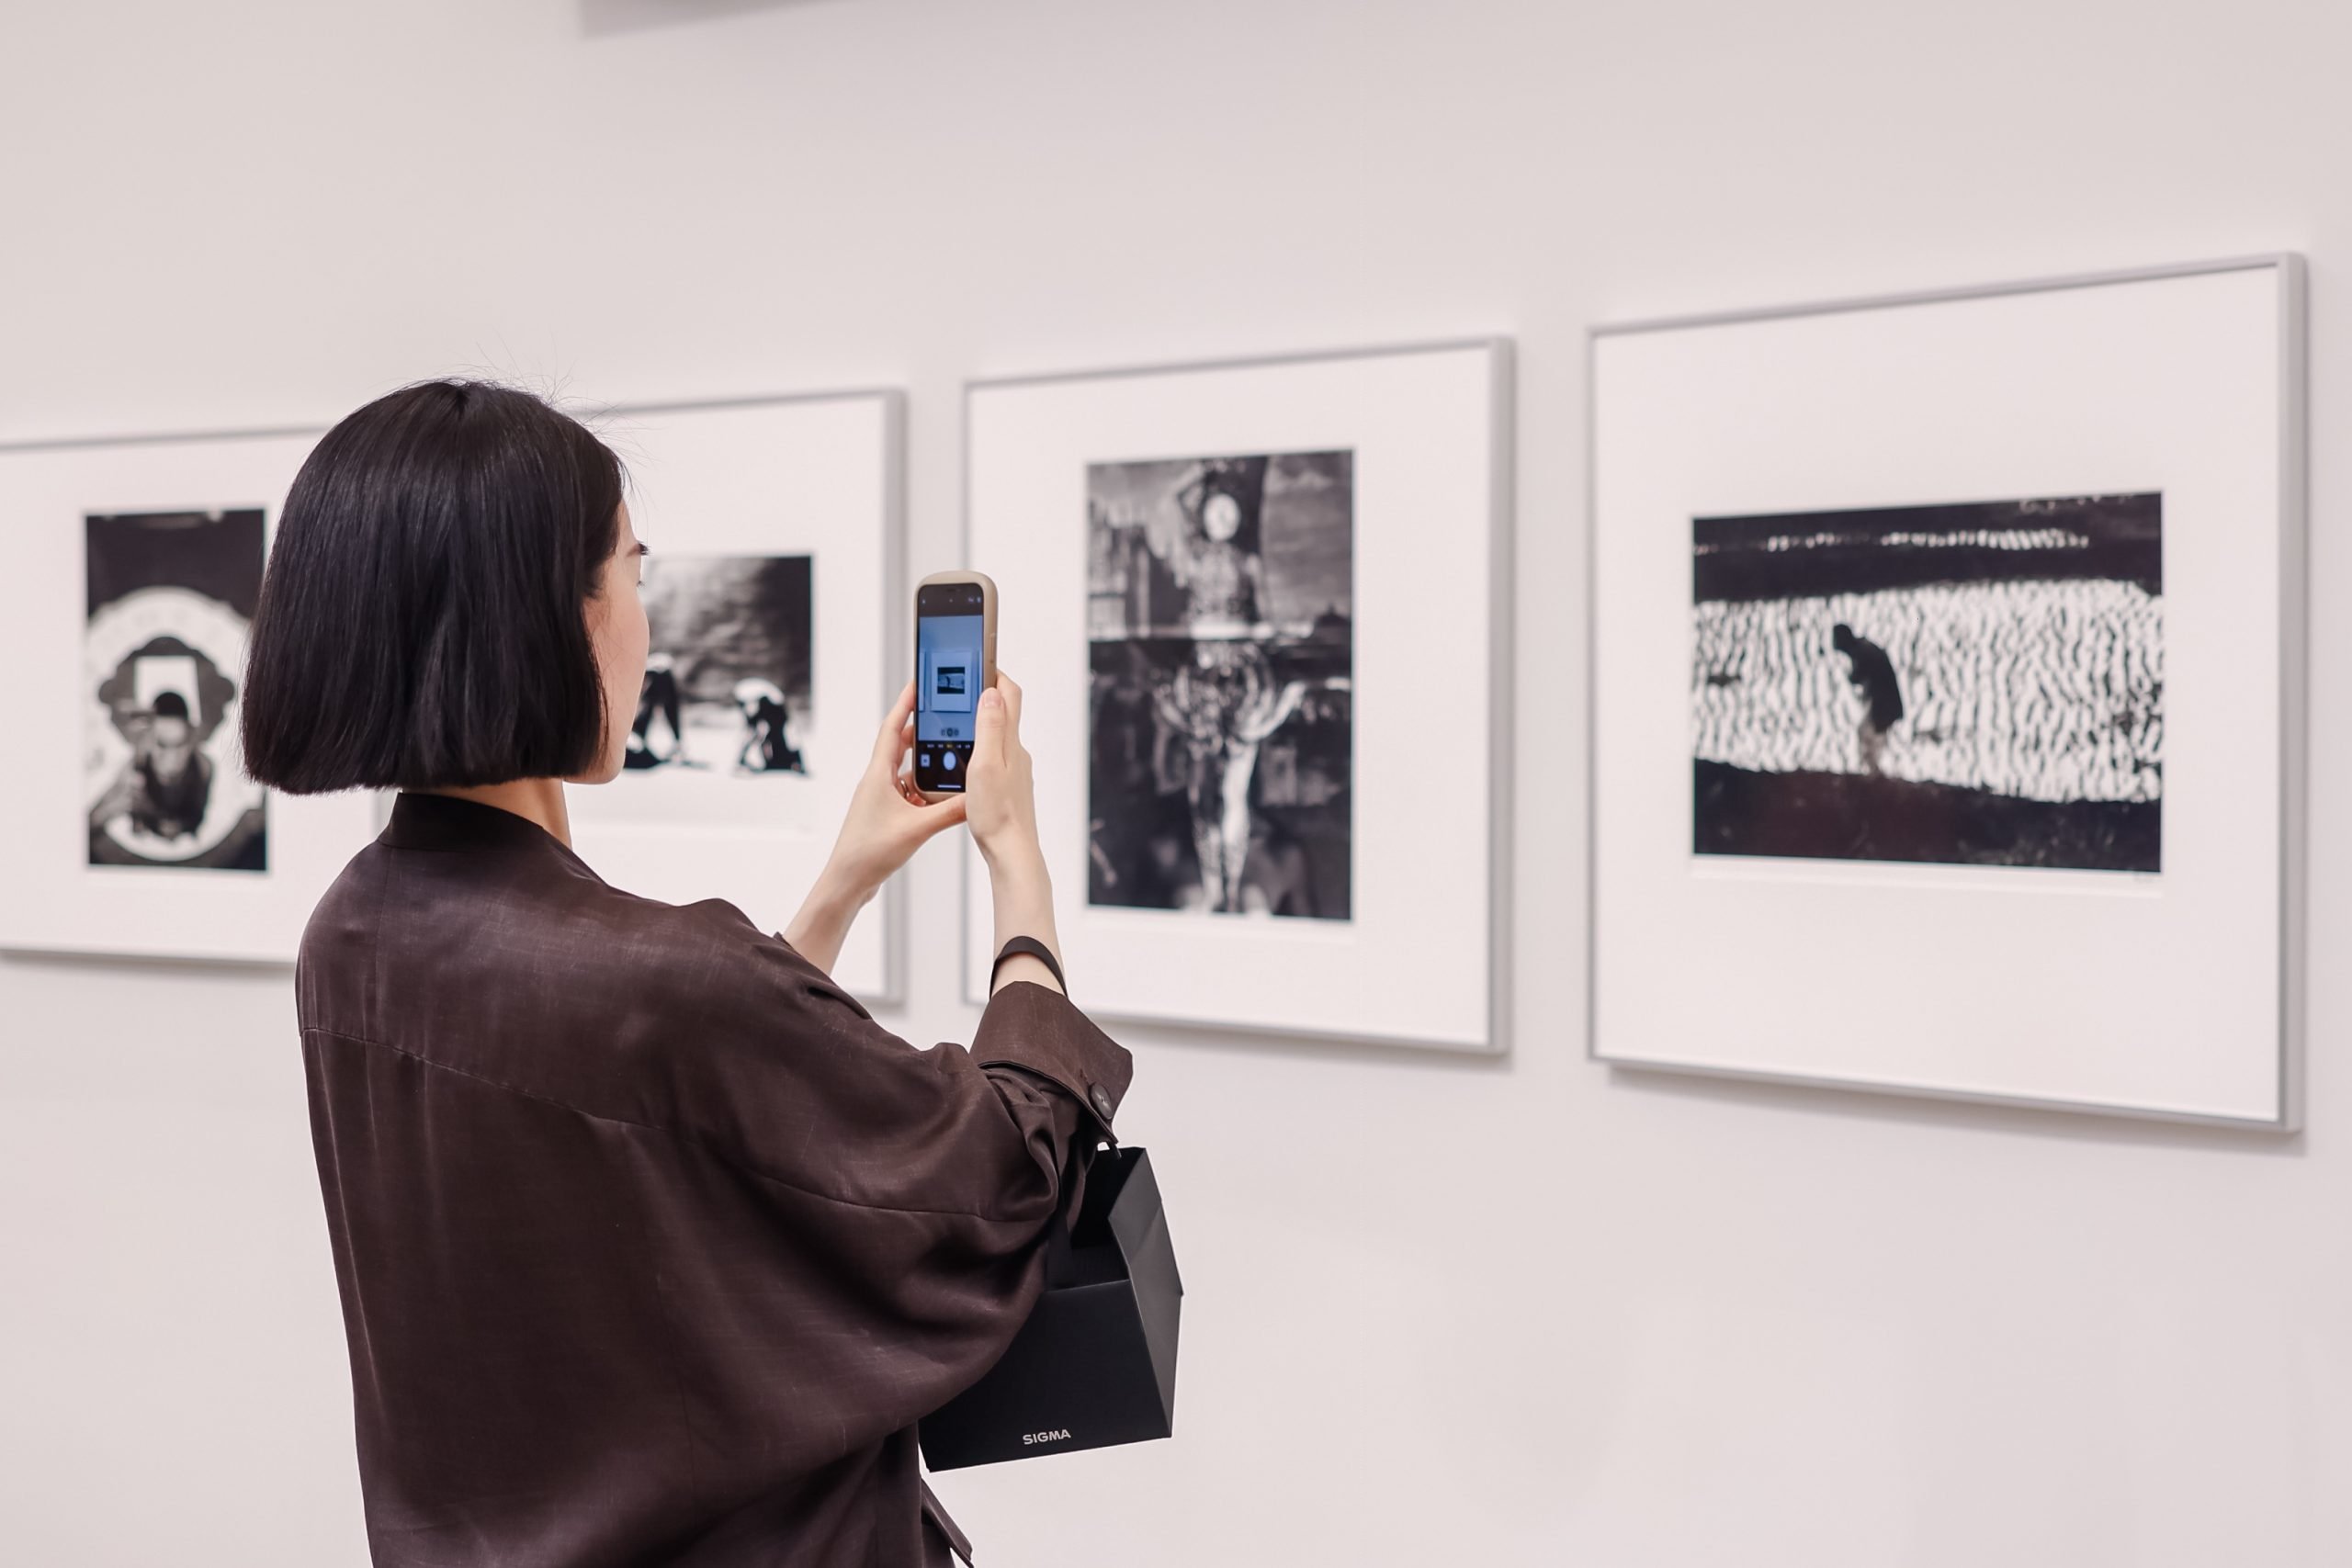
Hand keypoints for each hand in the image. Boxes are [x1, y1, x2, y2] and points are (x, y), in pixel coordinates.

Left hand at [785, 682, 965, 971]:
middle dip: (922, 731)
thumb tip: (977, 798)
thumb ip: (949, 812)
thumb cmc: (869, 853)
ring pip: (907, 771)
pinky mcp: (886, 815)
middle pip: (901, 746)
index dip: (905, 704)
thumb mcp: (917, 829)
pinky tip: (942, 796)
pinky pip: (908, 793)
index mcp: (878, 775)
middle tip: (945, 719)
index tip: (918, 684)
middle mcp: (878, 781)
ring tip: (950, 756)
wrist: (847, 882)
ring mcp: (881, 798)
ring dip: (926, 764)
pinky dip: (925, 790)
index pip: (893, 728)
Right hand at [969, 671, 1064, 995]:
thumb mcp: (986, 765)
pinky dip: (977, 751)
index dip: (994, 672)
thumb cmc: (998, 814)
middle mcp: (1016, 753)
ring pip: (995, 738)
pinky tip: (961, 763)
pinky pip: (992, 759)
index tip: (977, 659)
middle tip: (959, 687)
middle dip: (981, 697)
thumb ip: (989, 727)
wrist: (1013, 853)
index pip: (1008, 694)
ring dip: (977, 725)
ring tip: (953, 724)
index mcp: (1010, 743)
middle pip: (1001, 713)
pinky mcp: (1008, 788)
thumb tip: (992, 691)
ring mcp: (1014, 771)